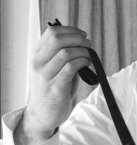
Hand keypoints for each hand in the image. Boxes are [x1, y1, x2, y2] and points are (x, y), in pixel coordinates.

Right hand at [19, 23, 94, 144]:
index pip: (51, 33)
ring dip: (83, 52)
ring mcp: (45, 75)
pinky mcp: (55, 87)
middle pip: (57, 39)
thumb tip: (83, 42)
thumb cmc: (52, 90)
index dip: (70, 30)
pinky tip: (88, 65)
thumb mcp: (54, 68)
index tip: (82, 34)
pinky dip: (83, 62)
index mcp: (38, 56)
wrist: (43, 114)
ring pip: (66, 52)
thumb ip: (64, 55)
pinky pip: (71, 67)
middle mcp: (38, 63)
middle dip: (78, 39)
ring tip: (90, 56)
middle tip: (89, 44)